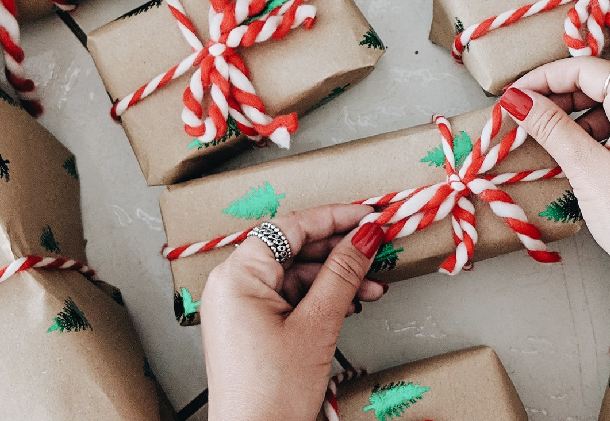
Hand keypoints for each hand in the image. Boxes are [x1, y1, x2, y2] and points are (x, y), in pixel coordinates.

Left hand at [201, 204, 386, 420]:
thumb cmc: (271, 394)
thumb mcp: (317, 324)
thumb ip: (343, 273)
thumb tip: (365, 236)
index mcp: (237, 277)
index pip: (290, 228)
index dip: (333, 218)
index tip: (368, 216)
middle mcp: (233, 286)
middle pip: (294, 249)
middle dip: (340, 251)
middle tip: (377, 248)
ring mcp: (241, 307)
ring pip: (296, 275)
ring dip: (336, 279)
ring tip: (372, 286)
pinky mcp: (252, 327)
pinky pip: (290, 298)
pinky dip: (322, 299)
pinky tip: (351, 304)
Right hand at [503, 57, 609, 420]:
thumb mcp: (585, 166)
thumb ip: (549, 126)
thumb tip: (517, 98)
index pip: (587, 69)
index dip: (545, 77)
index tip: (514, 94)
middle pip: (599, 84)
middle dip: (557, 97)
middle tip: (521, 115)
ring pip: (606, 108)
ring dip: (571, 118)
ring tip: (539, 136)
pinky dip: (589, 135)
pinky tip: (566, 154)